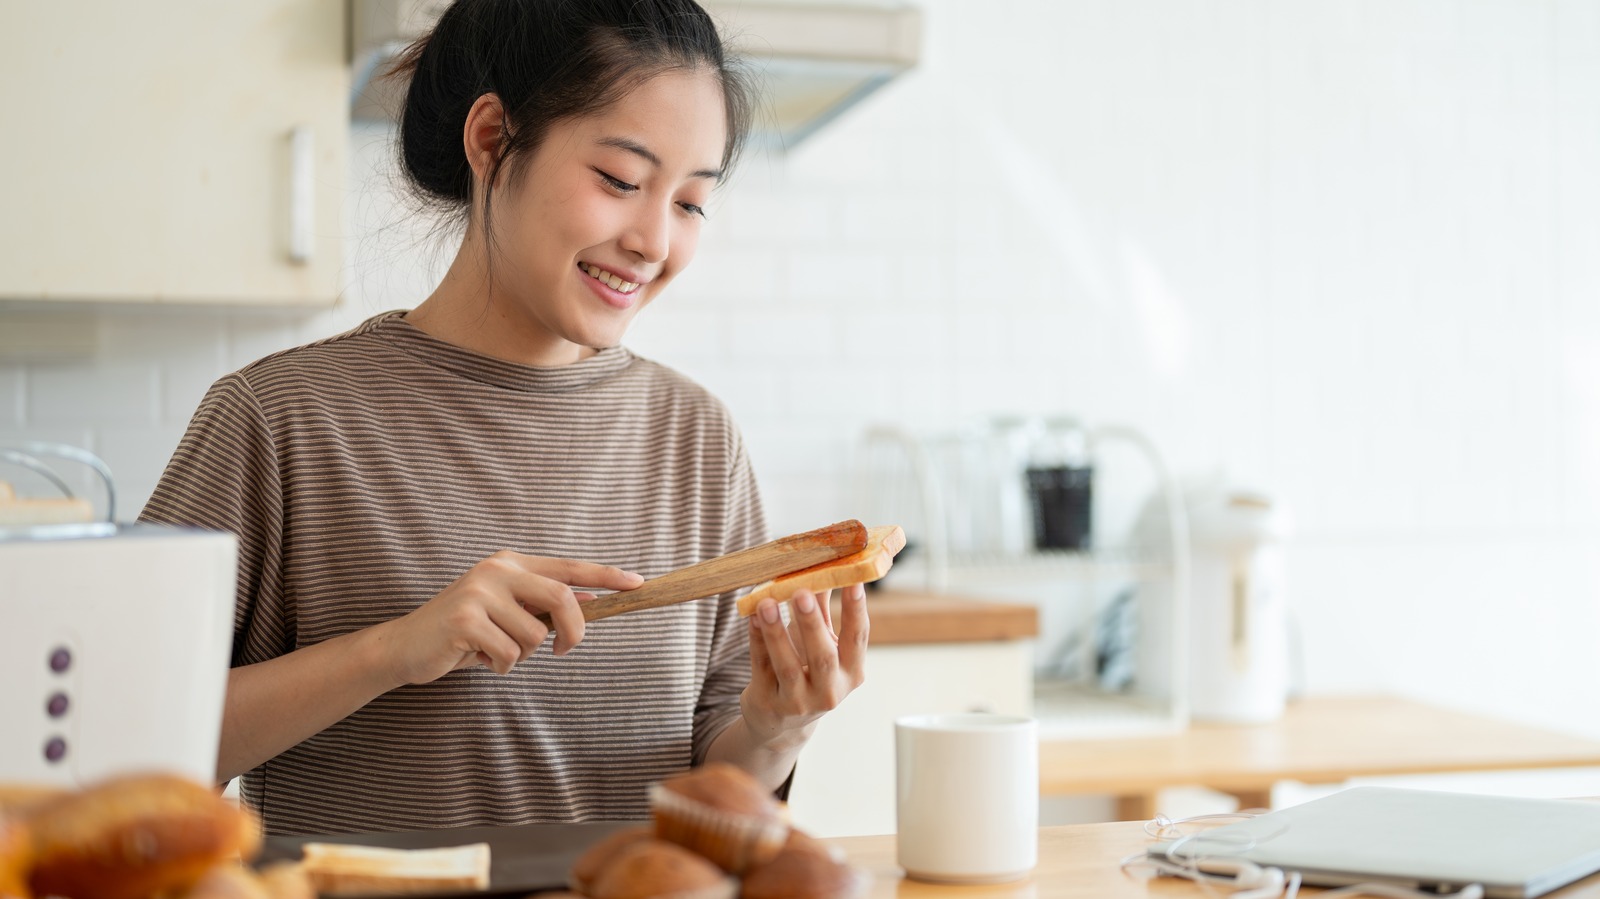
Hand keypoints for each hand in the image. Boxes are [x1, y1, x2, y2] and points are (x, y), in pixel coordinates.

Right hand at [374, 551, 643, 684]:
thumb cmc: (464, 633)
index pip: (568, 567)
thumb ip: (542, 605)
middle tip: (563, 650)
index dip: (605, 575)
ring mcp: (478, 592)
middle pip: (561, 598)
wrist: (405, 647)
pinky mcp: (465, 620)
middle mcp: (496, 570)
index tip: (637, 582)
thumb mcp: (506, 613)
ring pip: (535, 635)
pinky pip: (510, 654)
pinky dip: (502, 667)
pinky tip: (478, 660)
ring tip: (495, 652)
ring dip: (523, 655)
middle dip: (573, 632)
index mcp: (510, 563)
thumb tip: (590, 602)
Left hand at [741, 583, 868, 749]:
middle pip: (822, 656)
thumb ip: (823, 607)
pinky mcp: (768, 702)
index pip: (858, 638)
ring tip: (767, 603)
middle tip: (801, 593)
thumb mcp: (821, 642)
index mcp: (851, 672)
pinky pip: (761, 667)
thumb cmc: (807, 670)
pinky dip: (757, 641)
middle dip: (811, 623)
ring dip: (776, 632)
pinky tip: (752, 618)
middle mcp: (829, 690)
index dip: (856, 610)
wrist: (782, 720)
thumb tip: (825, 564)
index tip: (853, 581)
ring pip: (787, 665)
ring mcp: (797, 701)